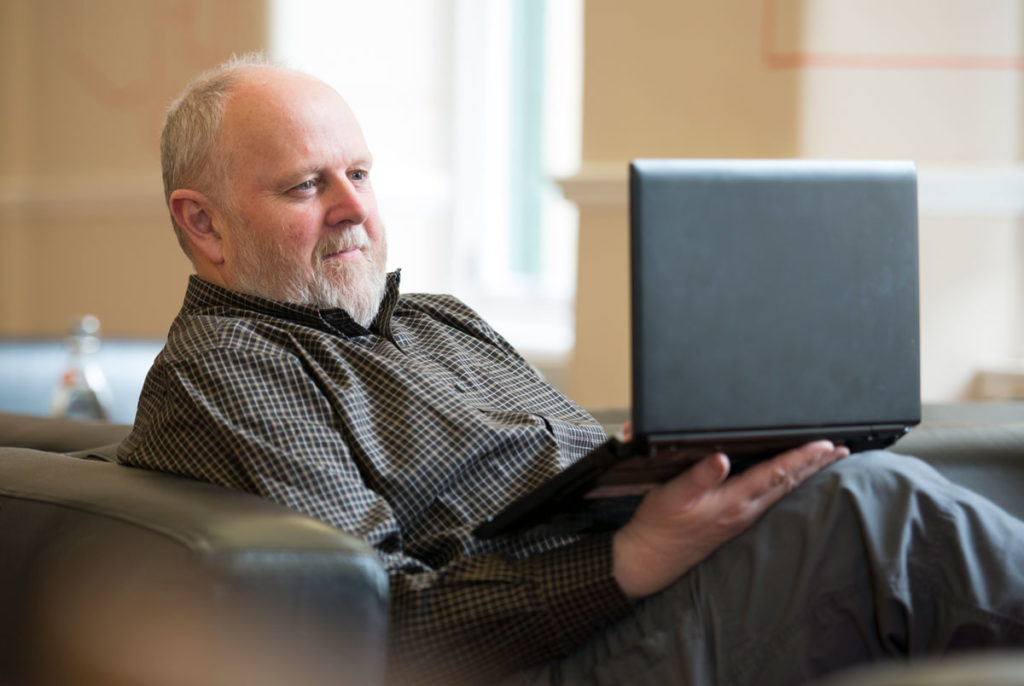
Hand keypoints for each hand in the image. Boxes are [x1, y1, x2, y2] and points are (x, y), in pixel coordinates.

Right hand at [611, 440, 848, 597]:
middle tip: (842, 450)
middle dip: (816, 464)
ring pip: (783, 491)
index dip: (802, 456)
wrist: (651, 557)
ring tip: (826, 461)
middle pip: (789, 482)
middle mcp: (744, 510)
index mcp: (733, 501)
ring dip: (806, 474)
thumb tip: (720, 457)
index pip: (776, 473)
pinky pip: (771, 499)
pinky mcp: (734, 522)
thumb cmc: (659, 525)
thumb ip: (698, 476)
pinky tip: (789, 481)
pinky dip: (787, 484)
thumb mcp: (672, 495)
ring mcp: (741, 518)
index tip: (825, 444)